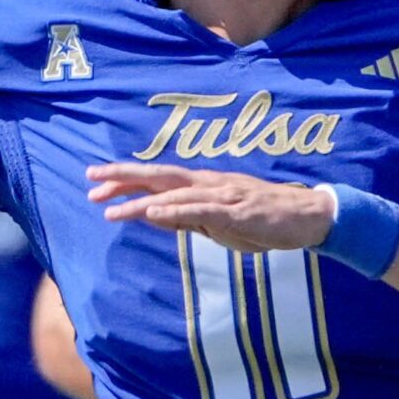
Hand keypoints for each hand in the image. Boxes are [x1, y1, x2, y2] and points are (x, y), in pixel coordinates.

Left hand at [87, 164, 337, 250]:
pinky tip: (153, 214)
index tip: (95, 181)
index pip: (158, 179)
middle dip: (122, 177)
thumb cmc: (266, 219)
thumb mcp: (221, 222)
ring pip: (173, 194)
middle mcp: (209, 183)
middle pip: (158, 176)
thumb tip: (157, 217)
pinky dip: (174, 211)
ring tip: (110, 208)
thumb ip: (190, 218)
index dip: (126, 178)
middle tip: (90, 180)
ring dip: (139, 201)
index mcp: (204, 185)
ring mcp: (223, 195)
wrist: (308, 217)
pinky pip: (200, 210)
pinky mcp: (237, 211)